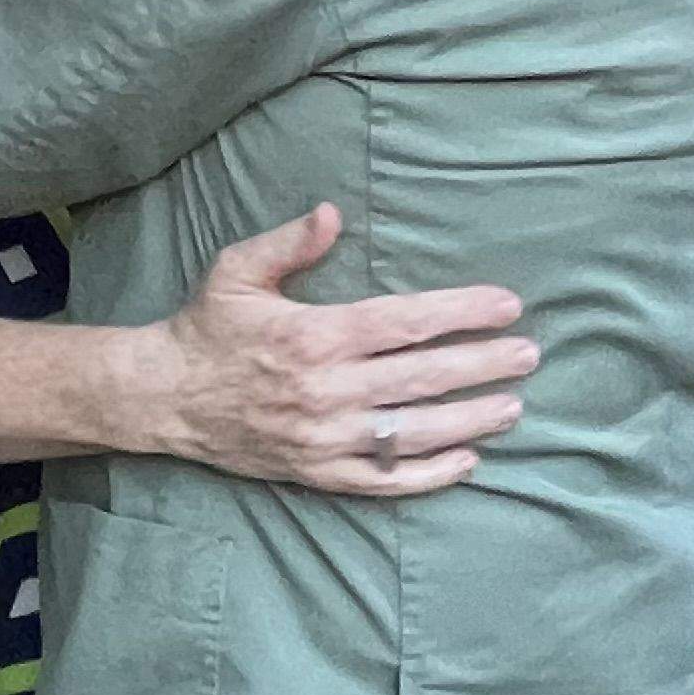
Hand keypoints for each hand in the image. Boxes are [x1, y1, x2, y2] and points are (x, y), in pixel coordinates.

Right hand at [134, 204, 537, 496]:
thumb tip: (334, 213)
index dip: (462, 313)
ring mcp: (323, 437)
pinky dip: (428, 475)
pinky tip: (466, 461)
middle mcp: (326, 389)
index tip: (507, 306)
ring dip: (470, 419)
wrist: (164, 398)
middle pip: (423, 377)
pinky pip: (383, 481)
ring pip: (414, 432)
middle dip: (483, 365)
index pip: (406, 322)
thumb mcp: (238, 271)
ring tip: (512, 406)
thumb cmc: (208, 327)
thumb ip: (289, 242)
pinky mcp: (316, 472)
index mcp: (315, 335)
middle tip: (529, 355)